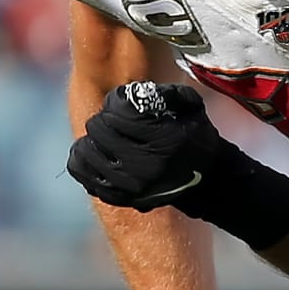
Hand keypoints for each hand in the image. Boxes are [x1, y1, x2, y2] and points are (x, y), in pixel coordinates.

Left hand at [68, 83, 221, 211]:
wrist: (206, 181)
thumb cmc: (194, 136)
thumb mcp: (191, 107)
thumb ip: (167, 93)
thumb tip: (135, 92)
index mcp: (165, 141)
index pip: (118, 111)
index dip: (116, 99)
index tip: (124, 101)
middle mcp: (146, 167)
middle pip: (98, 129)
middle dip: (104, 118)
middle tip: (113, 119)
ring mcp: (130, 186)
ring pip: (86, 151)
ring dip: (92, 138)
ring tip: (104, 136)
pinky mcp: (119, 197)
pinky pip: (82, 173)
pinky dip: (83, 159)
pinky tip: (95, 152)